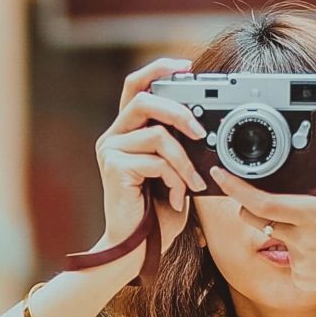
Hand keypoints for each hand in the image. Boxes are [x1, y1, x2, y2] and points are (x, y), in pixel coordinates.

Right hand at [95, 57, 208, 257]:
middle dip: (179, 111)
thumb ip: (180, 148)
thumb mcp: (174, 174)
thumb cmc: (156, 215)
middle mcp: (114, 136)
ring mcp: (111, 151)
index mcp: (126, 132)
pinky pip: (157, 160)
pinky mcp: (114, 167)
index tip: (187, 66)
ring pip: (158, 135)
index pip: (137, 85)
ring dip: (185, 162)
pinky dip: (175, 179)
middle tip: (202, 132)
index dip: (159, 69)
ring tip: (193, 185)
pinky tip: (176, 198)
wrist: (135, 250)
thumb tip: (205, 129)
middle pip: (145, 98)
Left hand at [209, 113, 315, 305]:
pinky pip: (290, 261)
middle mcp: (302, 240)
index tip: (220, 175)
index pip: (262, 202)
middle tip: (270, 197)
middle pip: (256, 219)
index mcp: (314, 214)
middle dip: (253, 206)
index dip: (235, 188)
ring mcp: (301, 263)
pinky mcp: (303, 280)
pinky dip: (300, 254)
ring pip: (276, 239)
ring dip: (285, 230)